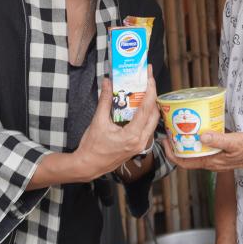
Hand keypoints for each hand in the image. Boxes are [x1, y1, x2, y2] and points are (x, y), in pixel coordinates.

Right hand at [73, 65, 159, 180]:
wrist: (88, 166)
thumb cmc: (92, 147)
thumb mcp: (98, 121)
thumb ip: (105, 100)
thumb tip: (108, 82)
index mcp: (132, 136)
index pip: (146, 109)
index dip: (150, 91)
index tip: (150, 77)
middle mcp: (140, 141)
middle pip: (154, 114)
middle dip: (153, 95)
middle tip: (148, 80)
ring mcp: (140, 145)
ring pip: (152, 121)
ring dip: (150, 105)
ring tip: (144, 90)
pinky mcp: (138, 146)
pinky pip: (147, 127)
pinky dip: (145, 115)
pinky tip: (139, 106)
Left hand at [163, 131, 242, 172]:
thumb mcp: (235, 142)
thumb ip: (218, 139)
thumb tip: (201, 136)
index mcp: (211, 162)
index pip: (185, 162)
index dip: (172, 155)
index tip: (165, 142)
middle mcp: (212, 162)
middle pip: (188, 157)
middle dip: (177, 146)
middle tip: (170, 132)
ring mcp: (217, 158)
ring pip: (196, 152)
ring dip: (188, 143)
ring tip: (182, 128)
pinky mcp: (223, 152)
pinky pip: (206, 147)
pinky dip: (199, 139)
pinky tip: (201, 127)